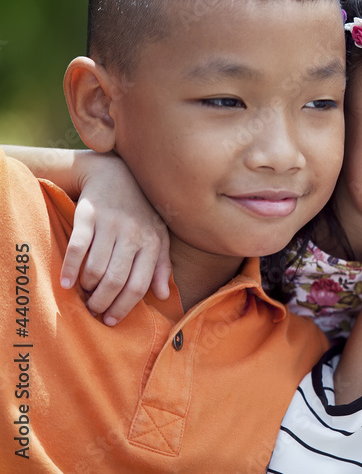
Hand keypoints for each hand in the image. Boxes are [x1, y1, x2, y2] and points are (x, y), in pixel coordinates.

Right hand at [60, 153, 170, 324]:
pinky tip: (65, 283)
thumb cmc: (140, 212)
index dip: (124, 307)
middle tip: (94, 311)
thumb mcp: (158, 235)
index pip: (140, 285)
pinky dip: (69, 269)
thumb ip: (162, 265)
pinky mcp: (88, 216)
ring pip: (96, 268)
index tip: (111, 320)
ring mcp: (111, 224)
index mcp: (153, 243)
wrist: (116, 175)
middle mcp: (133, 234)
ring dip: (87, 288)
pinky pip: (77, 248)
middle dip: (102, 302)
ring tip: (84, 294)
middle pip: (116, 280)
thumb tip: (163, 294)